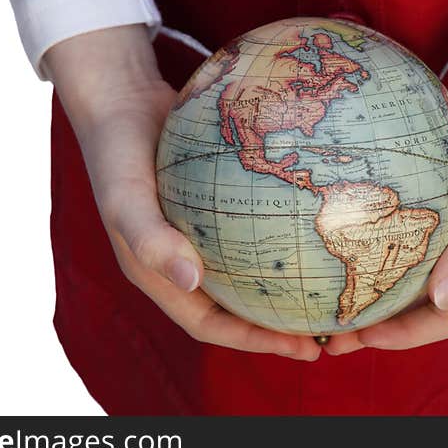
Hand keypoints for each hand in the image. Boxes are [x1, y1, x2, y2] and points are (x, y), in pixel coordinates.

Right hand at [43, 24, 320, 360]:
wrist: (121, 100)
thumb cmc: (117, 154)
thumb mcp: (126, 198)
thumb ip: (151, 239)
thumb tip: (192, 281)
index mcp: (159, 274)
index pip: (210, 324)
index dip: (253, 342)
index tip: (301, 347)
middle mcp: (182, 260)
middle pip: (236, 306)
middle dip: (278, 323)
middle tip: (329, 327)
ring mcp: (199, 233)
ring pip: (247, 269)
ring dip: (283, 283)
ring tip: (330, 285)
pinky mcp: (214, 204)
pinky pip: (252, 228)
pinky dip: (281, 233)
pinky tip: (316, 223)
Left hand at [326, 12, 447, 353]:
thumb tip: (438, 302)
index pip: (442, 318)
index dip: (403, 337)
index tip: (358, 338)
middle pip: (408, 298)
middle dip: (369, 319)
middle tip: (322, 327)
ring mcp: (433, 216)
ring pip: (390, 260)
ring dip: (357, 279)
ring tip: (314, 284)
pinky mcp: (416, 186)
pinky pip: (381, 217)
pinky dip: (355, 229)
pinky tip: (320, 224)